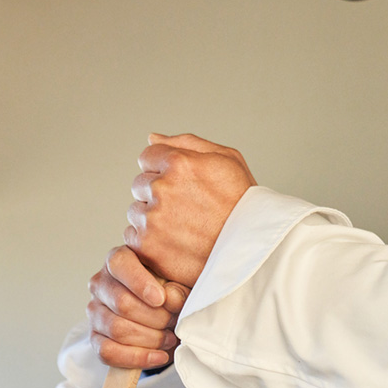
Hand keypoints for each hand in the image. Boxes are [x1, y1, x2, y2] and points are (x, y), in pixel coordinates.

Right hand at [87, 245, 188, 370]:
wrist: (171, 308)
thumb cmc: (175, 287)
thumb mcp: (182, 279)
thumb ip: (178, 284)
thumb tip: (170, 298)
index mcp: (119, 259)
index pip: (119, 264)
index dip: (139, 282)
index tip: (161, 299)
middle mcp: (101, 283)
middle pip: (122, 303)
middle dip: (155, 317)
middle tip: (175, 320)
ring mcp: (95, 310)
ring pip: (117, 329)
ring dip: (150, 338)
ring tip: (170, 337)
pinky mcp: (96, 336)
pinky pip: (108, 352)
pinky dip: (137, 358)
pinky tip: (159, 356)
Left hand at [125, 133, 255, 285]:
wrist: (254, 249)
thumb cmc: (245, 203)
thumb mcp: (227, 160)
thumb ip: (186, 143)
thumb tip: (152, 138)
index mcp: (179, 162)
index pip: (147, 157)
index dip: (165, 170)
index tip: (184, 186)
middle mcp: (162, 188)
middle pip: (140, 184)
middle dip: (158, 194)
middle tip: (187, 209)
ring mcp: (153, 218)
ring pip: (136, 211)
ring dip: (153, 218)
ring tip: (184, 228)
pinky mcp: (147, 246)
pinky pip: (132, 237)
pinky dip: (148, 241)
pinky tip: (175, 243)